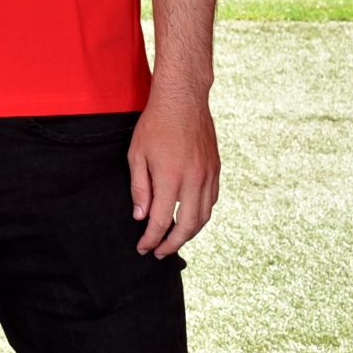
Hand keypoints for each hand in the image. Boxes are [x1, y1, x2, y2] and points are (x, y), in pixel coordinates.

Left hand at [128, 85, 219, 258]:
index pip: (160, 221)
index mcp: (170, 178)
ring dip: (189, 234)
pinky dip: (201, 216)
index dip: (151, 239)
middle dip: (171, 244)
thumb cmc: (154, 124)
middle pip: (186, 227)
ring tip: (174, 240)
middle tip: (159, 253)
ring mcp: (208, 176)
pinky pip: (211, 201)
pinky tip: (190, 218)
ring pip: (203, 217)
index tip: (143, 248)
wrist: (183, 99)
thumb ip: (139, 188)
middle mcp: (193, 181)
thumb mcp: (136, 154)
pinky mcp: (216, 170)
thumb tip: (140, 217)